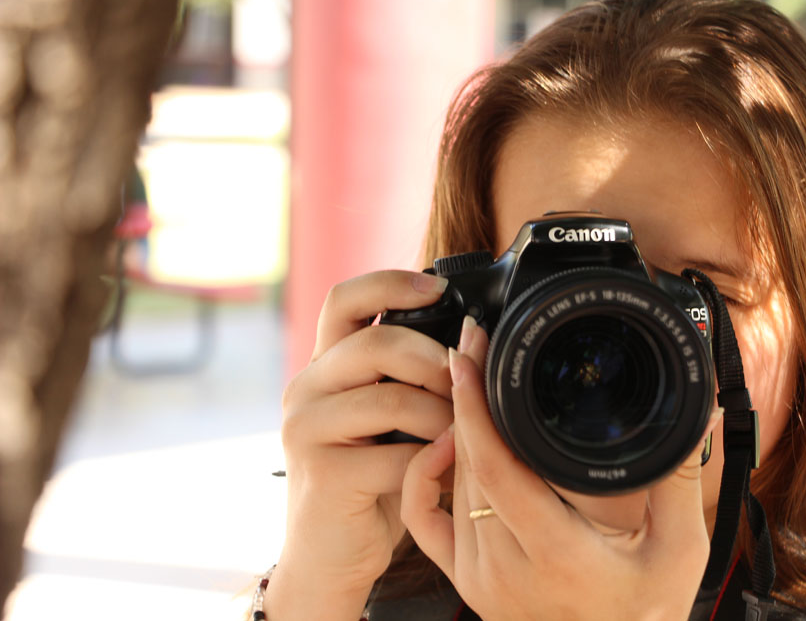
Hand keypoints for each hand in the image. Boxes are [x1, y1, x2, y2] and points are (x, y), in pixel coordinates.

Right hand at [265, 271, 454, 619]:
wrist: (333, 552)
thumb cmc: (371, 477)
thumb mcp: (386, 416)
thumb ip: (406, 377)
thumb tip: (469, 339)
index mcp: (324, 365)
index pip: (344, 299)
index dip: (392, 284)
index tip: (440, 288)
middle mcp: (306, 387)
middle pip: (378, 345)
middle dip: (435, 363)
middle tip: (462, 387)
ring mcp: (307, 429)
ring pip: (393, 399)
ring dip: (443, 418)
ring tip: (462, 435)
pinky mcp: (322, 472)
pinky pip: (397, 454)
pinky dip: (435, 460)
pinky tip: (448, 468)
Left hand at [401, 317, 721, 620]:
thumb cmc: (646, 616)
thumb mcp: (679, 550)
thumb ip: (680, 479)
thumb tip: (698, 410)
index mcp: (556, 555)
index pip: (496, 470)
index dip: (475, 409)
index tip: (470, 357)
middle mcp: (504, 568)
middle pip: (468, 465)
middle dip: (466, 398)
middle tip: (474, 344)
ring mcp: (477, 578)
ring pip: (451, 483)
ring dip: (456, 428)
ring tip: (469, 377)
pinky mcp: (465, 581)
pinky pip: (425, 520)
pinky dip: (425, 475)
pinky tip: (443, 444)